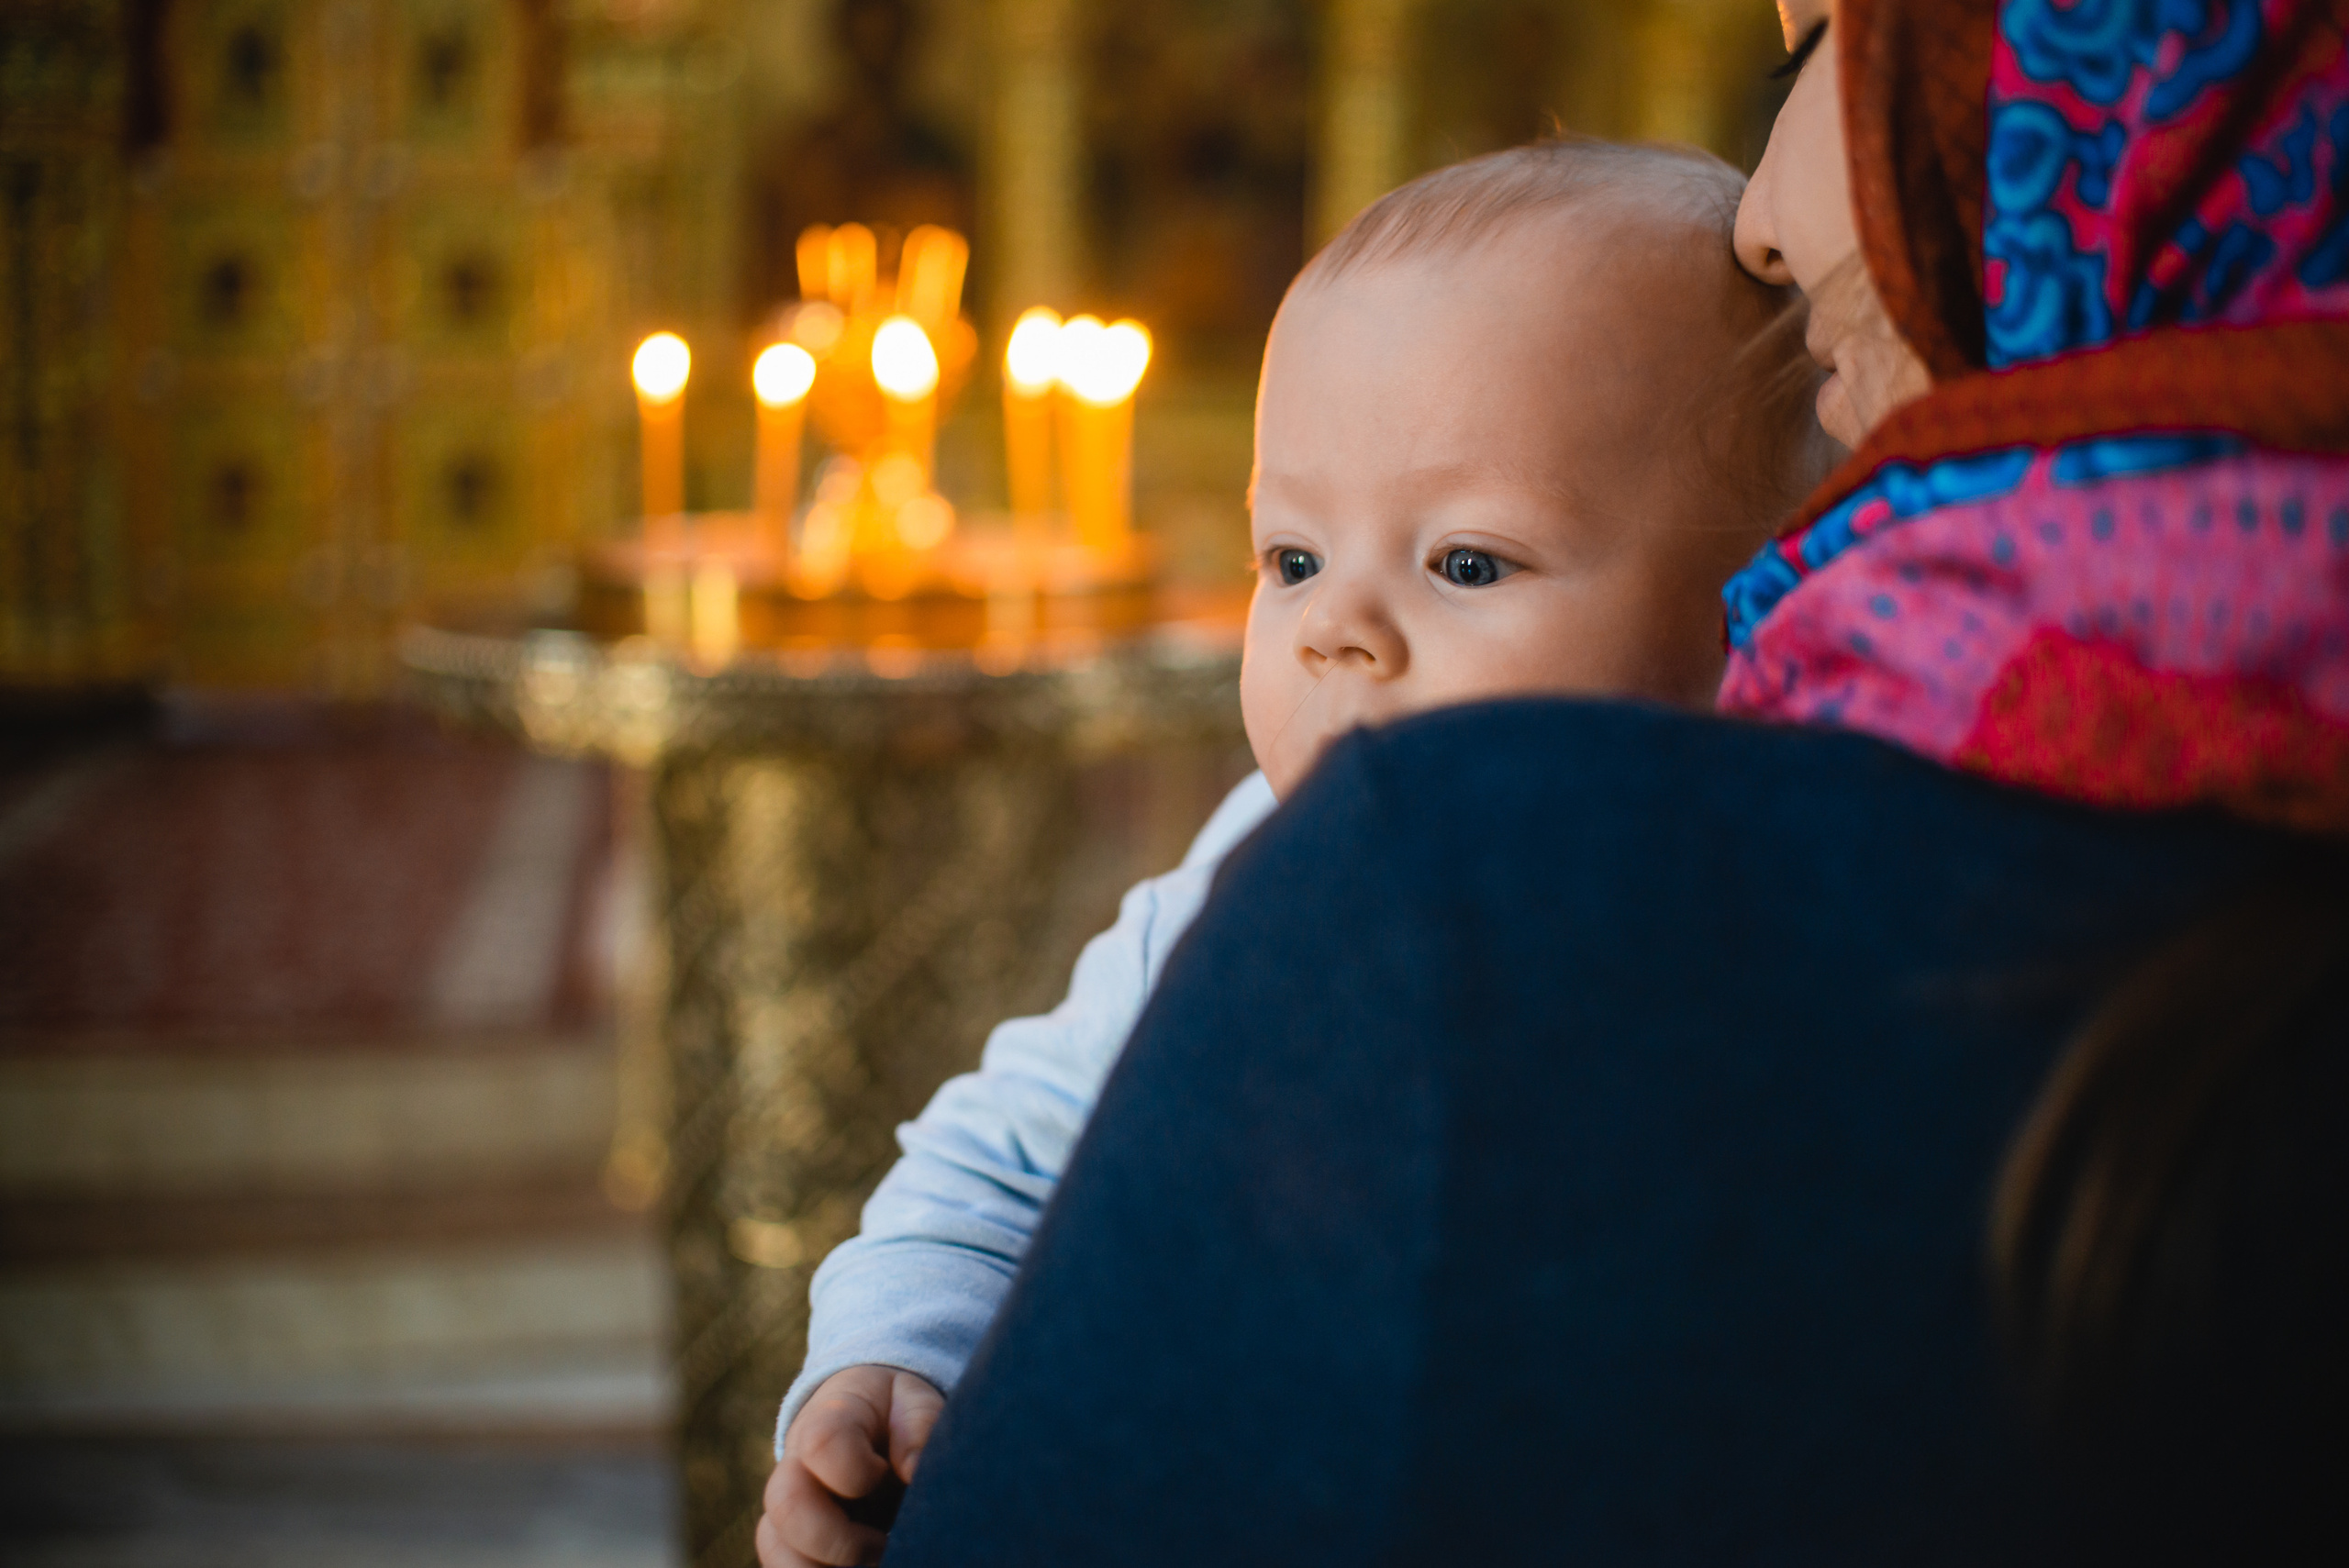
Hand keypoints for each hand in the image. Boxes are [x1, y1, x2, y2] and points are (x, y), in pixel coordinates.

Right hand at [756, 1365, 944, 1566]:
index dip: (858, 1470)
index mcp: (829, 1420)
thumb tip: (916, 1468)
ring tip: (874, 1564)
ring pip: (776, 1549)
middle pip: (786, 1505)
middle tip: (883, 1544)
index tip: (886, 1475)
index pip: (822, 1443)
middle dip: (840, 1540)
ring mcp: (788, 1508)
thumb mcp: (915, 1400)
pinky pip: (783, 1567)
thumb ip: (919, 1422)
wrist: (869, 1423)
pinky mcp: (789, 1541)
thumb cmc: (895, 1412)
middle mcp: (796, 1465)